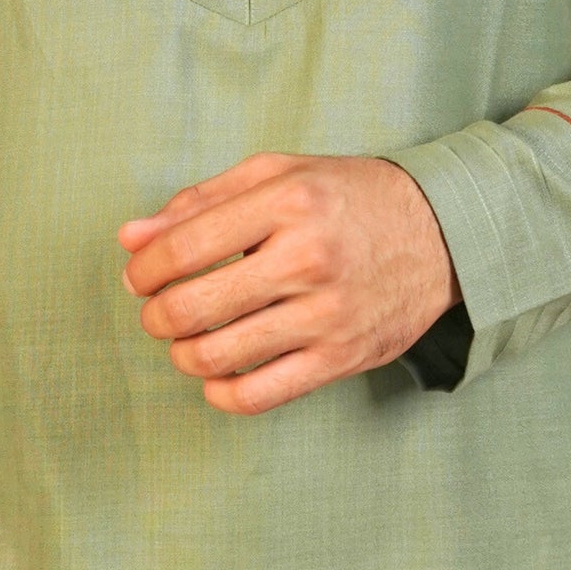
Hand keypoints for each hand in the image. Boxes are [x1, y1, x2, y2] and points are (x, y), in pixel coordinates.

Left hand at [118, 152, 460, 414]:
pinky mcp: (342, 358)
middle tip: (157, 311)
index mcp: (288, 201)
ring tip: (185, 342)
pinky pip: (260, 395)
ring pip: (218, 356)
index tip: (140, 276)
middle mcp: (308, 258)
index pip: (183, 246)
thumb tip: (129, 237)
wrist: (441, 232)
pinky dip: (220, 394)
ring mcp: (327, 314)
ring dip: (182, 355)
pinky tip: (215, 377)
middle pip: (192, 307)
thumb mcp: (278, 174)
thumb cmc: (346, 198)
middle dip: (155, 316)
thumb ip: (200, 201)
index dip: (144, 268)